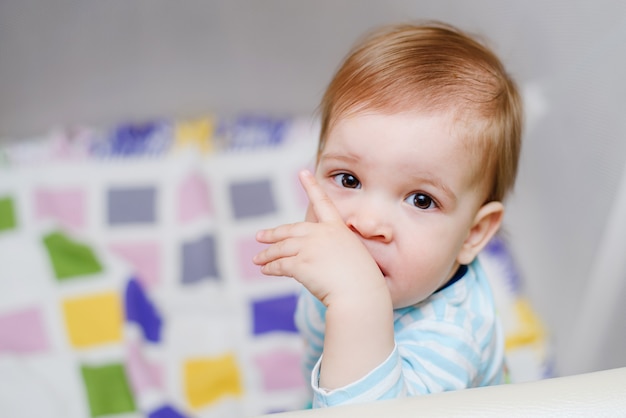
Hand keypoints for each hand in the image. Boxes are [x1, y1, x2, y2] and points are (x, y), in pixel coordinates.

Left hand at [253, 170, 385, 305]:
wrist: (360, 294)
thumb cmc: (362, 282)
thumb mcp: (353, 257)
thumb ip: (334, 251)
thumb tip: (319, 259)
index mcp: (338, 229)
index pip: (323, 203)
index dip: (312, 186)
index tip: (303, 172)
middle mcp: (322, 234)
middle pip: (290, 230)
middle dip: (273, 234)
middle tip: (260, 236)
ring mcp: (310, 248)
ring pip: (281, 248)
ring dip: (267, 255)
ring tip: (258, 260)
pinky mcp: (300, 264)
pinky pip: (279, 265)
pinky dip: (270, 267)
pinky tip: (264, 270)